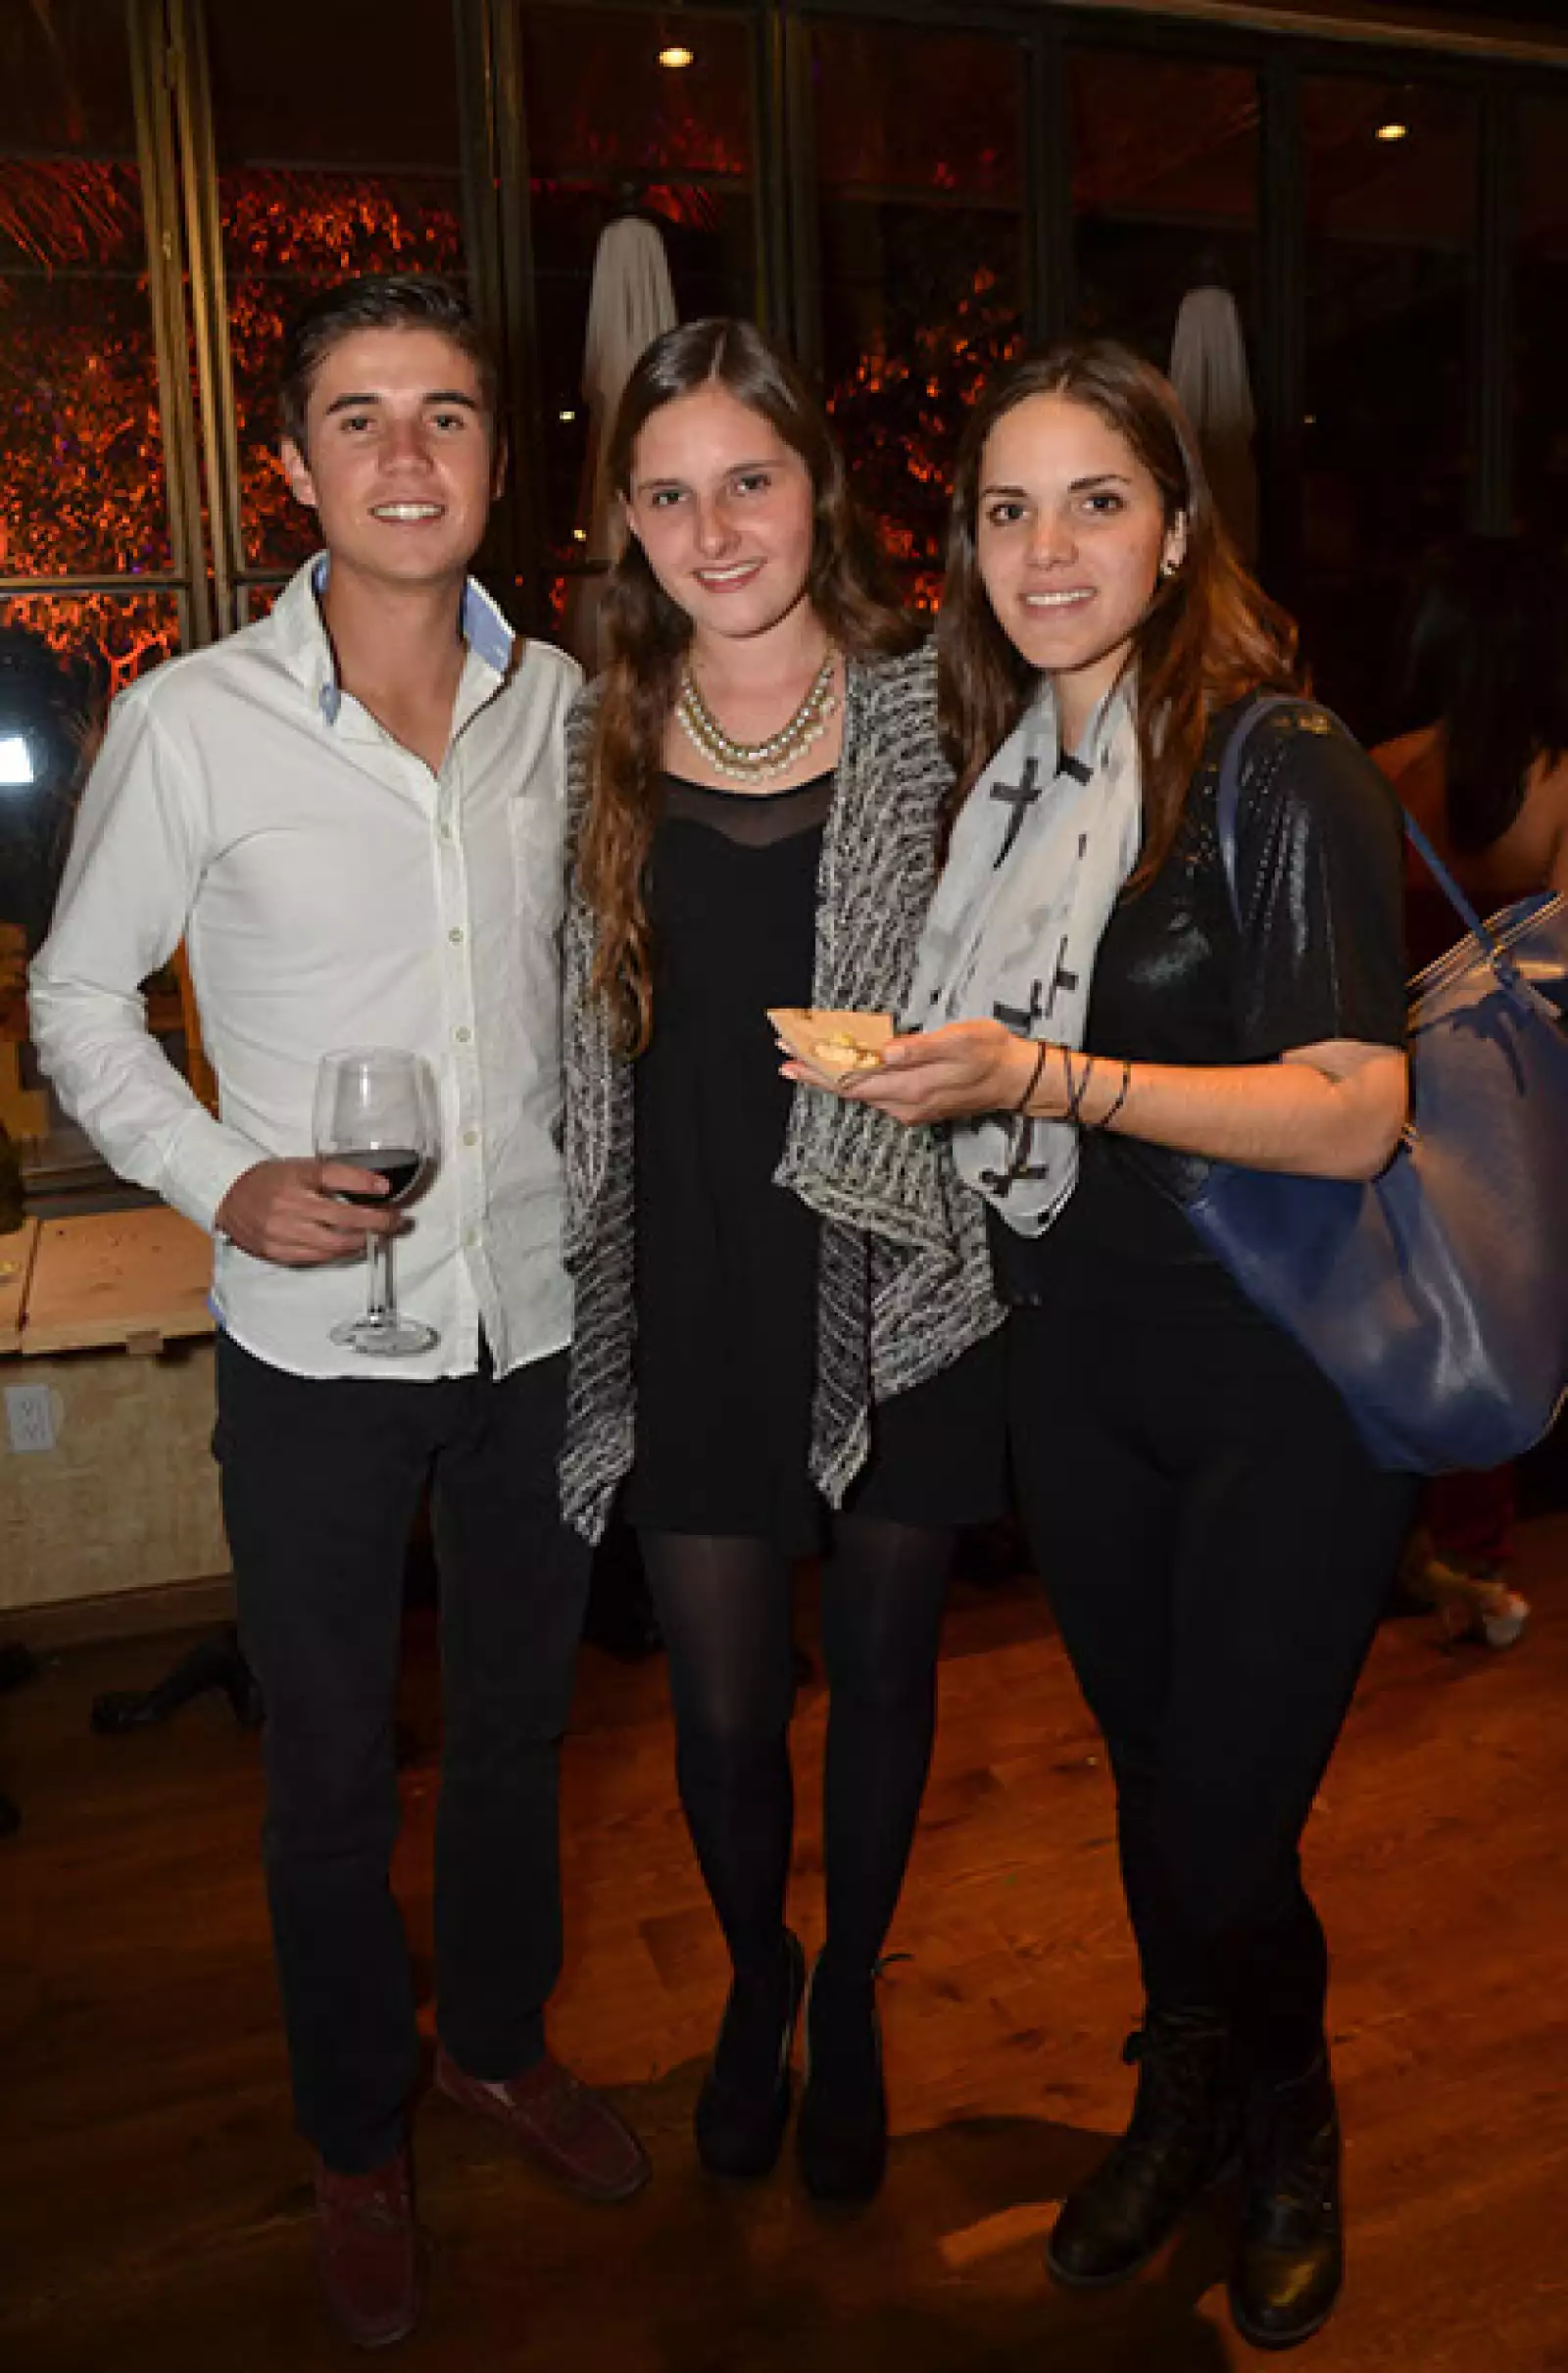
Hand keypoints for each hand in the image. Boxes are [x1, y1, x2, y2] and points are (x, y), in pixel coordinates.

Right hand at [214, 1158, 402, 1266]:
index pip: (335, 1176)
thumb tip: (377, 1185)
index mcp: (296, 1177)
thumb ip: (333, 1175)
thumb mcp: (300, 1167)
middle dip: (376, 1222)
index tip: (387, 1188)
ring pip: (333, 1244)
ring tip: (376, 1236)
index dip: (364, 1183)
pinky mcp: (276, 1251)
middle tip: (396, 1221)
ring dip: (361, 1242)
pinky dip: (338, 1253)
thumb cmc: (271, 1179)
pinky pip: (316, 1257)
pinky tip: (350, 1247)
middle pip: (343, 1219)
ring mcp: (282, 1231)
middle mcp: (290, 1204)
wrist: (227, 1195)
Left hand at [784, 1019, 1040, 1127]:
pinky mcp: (915, 1106)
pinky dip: (853, 1081)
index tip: (794, 1053)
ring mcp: (909, 1108)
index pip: (854, 1078)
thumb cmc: (992, 1053)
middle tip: (784, 1057)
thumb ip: (922, 1048)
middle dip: (815, 1072)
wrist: (1016, 1079)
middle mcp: (905, 1104)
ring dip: (831, 1076)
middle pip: (849, 1089)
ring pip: (860, 1093)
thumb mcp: (962, 1040)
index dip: (821, 1065)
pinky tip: (842, 1070)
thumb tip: (886, 1051)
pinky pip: (874, 1094)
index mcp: (912, 1086)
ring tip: (804, 1061)